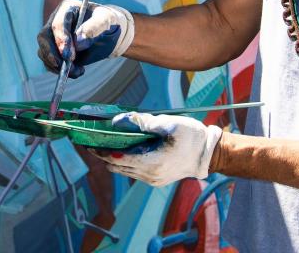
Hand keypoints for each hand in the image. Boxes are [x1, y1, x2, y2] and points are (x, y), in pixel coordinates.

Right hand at [36, 0, 133, 77]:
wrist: (109, 33)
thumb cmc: (108, 22)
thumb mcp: (106, 20)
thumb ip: (94, 28)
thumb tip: (78, 43)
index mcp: (67, 8)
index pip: (58, 24)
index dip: (61, 40)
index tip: (69, 56)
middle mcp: (56, 21)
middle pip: (44, 38)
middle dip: (53, 55)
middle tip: (67, 67)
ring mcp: (53, 36)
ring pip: (44, 52)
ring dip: (57, 66)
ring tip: (78, 71)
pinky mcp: (54, 50)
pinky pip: (49, 62)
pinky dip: (59, 71)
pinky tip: (77, 71)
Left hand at [90, 112, 222, 186]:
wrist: (209, 154)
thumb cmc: (192, 137)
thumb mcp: (170, 124)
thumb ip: (145, 122)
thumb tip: (122, 120)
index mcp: (152, 163)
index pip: (118, 159)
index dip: (102, 151)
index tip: (89, 143)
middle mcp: (149, 175)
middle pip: (118, 167)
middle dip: (103, 155)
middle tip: (91, 142)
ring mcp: (153, 179)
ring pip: (124, 171)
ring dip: (113, 159)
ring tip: (103, 145)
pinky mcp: (156, 179)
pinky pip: (134, 172)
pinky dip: (125, 161)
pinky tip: (122, 150)